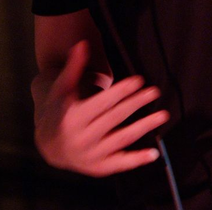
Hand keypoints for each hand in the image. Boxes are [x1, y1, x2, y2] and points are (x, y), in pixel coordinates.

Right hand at [32, 41, 168, 176]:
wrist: (49, 145)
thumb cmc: (59, 111)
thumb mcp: (62, 89)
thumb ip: (73, 67)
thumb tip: (82, 43)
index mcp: (73, 117)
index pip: (103, 102)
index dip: (122, 90)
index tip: (138, 80)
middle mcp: (82, 137)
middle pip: (116, 117)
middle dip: (136, 103)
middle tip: (154, 91)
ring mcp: (92, 154)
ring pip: (123, 139)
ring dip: (144, 126)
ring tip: (162, 114)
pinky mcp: (99, 168)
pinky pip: (122, 163)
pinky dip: (138, 159)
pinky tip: (154, 153)